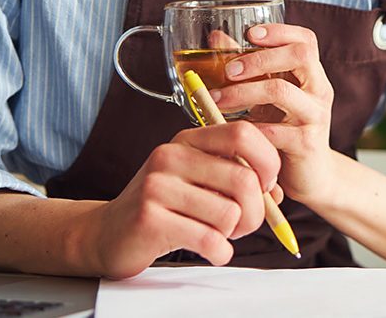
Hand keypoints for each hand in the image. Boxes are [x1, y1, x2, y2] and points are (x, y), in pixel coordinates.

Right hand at [90, 122, 282, 278]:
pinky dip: (220, 252)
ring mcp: (157, 186)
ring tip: (218, 235)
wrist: (106, 233)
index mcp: (187, 140)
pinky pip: (210, 240)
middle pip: (244, 180)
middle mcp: (171, 156)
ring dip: (234, 235)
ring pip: (230, 214)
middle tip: (243, 224)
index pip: (243, 133)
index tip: (265, 186)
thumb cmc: (162, 208)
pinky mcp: (151, 219)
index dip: (267, 162)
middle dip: (256, 212)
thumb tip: (278, 192)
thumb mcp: (197, 182)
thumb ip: (236, 179)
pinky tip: (209, 250)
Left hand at [213, 24, 334, 205]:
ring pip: (282, 91)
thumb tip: (217, 38)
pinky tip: (230, 130)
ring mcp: (315, 117)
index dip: (280, 31)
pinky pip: (275, 130)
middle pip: (299, 56)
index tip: (250, 33)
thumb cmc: (284, 130)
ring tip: (217, 100)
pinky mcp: (307, 144)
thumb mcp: (266, 96)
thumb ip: (245, 67)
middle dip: (258, 58)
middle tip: (228, 70)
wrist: (311, 176)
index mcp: (310, 75)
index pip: (306, 40)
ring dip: (243, 92)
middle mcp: (319, 91)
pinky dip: (248, 128)